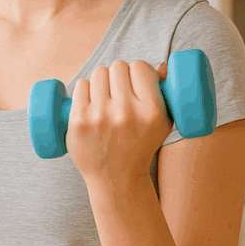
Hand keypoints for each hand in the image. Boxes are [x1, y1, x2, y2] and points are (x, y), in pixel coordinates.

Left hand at [66, 59, 171, 186]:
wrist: (116, 179)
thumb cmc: (141, 146)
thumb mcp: (163, 124)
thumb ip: (166, 93)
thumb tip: (161, 66)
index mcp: (151, 112)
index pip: (140, 66)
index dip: (138, 70)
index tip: (137, 80)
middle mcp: (126, 113)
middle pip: (118, 66)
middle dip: (119, 75)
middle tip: (120, 90)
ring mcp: (100, 117)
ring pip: (99, 72)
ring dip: (102, 80)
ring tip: (106, 96)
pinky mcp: (78, 121)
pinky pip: (81, 84)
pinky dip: (86, 89)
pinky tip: (91, 101)